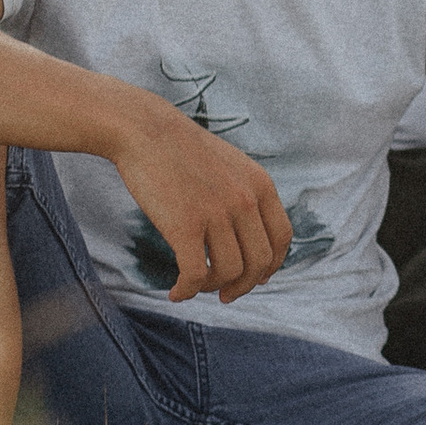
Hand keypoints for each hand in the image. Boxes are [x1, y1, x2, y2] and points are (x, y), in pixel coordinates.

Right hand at [113, 103, 292, 303]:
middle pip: (259, 262)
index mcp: (260, 184)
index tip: (256, 278)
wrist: (144, 130)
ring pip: (229, 272)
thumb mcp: (229, 165)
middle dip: (244, 285)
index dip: (271, 266)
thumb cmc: (181, 151)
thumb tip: (249, 240)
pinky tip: (175, 293)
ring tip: (197, 285)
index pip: (281, 239)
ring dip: (213, 287)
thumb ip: (245, 196)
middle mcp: (245, 200)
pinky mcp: (185, 225)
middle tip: (225, 294)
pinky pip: (195, 274)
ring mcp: (217, 213)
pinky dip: (187, 291)